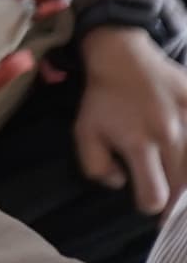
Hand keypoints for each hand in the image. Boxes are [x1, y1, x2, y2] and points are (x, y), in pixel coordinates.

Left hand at [75, 27, 186, 218]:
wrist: (123, 58)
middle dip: (176, 197)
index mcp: (139, 143)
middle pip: (184, 184)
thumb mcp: (84, 133)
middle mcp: (170, 135)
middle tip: (171, 200)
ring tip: (181, 184)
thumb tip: (121, 182)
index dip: (150, 204)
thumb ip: (96, 166)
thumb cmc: (103, 100)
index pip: (155, 194)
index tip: (148, 200)